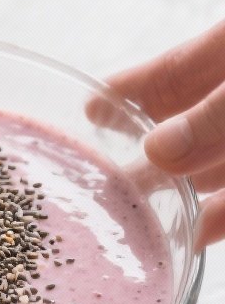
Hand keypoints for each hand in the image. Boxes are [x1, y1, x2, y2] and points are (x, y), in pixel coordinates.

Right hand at [106, 21, 224, 248]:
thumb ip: (215, 115)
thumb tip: (157, 151)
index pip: (179, 69)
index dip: (134, 88)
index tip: (92, 109)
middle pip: (191, 120)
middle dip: (150, 146)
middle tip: (106, 175)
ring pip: (216, 162)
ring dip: (182, 186)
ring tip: (139, 211)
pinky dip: (222, 215)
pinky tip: (197, 234)